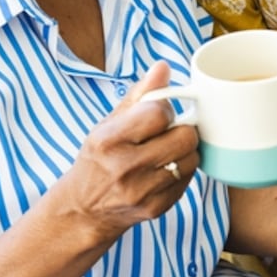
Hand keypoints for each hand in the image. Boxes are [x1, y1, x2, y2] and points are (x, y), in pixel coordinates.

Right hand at [60, 62, 199, 238]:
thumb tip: (163, 67)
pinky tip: (163, 169)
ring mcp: (142, 191)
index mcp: (109, 140)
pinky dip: (182, 170)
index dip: (165, 110)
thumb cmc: (99, 159)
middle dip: (180, 129)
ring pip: (191, 158)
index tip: (158, 115)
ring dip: (184, 150)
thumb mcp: (109, 123)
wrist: (85, 209)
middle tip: (167, 132)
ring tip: (166, 151)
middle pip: (183, 136)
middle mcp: (125, 167)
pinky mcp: (157, 207)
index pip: (159, 113)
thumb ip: (139, 94)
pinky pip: (188, 179)